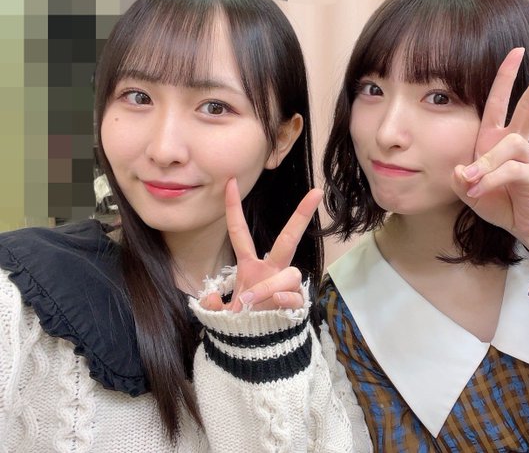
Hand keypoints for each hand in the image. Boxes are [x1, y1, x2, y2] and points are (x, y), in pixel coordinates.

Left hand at [200, 178, 322, 311]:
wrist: (261, 348)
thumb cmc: (244, 323)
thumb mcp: (222, 314)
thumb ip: (213, 305)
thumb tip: (210, 299)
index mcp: (250, 266)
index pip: (240, 232)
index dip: (233, 208)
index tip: (230, 181)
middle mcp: (272, 270)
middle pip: (289, 238)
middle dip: (301, 216)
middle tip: (315, 193)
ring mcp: (286, 285)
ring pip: (289, 274)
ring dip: (268, 287)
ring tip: (250, 302)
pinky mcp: (297, 302)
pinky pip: (295, 295)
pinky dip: (282, 299)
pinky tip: (274, 305)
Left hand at [450, 48, 528, 244]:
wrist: (523, 226)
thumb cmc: (499, 202)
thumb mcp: (468, 191)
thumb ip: (459, 179)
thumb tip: (460, 169)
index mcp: (495, 139)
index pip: (500, 101)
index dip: (507, 76)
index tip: (516, 50)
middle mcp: (514, 142)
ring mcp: (526, 157)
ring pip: (510, 143)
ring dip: (487, 163)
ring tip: (472, 184)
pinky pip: (511, 169)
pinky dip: (491, 179)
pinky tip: (478, 190)